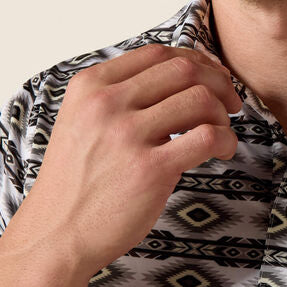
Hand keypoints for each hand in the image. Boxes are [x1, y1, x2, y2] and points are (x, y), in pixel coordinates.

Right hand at [0, 44, 241, 279]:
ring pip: (201, 99)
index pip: (159, 53)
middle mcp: (106, 104)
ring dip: (223, 115)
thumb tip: (185, 74)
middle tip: (230, 105)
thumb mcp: (84, 120)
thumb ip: (122, 95)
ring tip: (220, 134)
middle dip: (219, 83)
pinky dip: (226, 140)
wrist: (56, 234)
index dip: (197, 61)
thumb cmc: (79, 180)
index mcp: (91, 86)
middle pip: (185, 70)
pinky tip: (222, 152)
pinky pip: (208, 136)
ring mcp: (127, 135)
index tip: (214, 78)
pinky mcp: (150, 169)